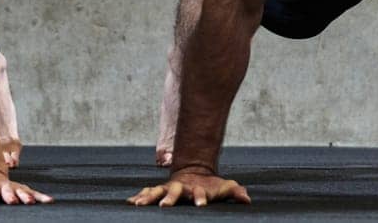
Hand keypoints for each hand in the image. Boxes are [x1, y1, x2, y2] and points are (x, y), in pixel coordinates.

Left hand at [0, 170, 53, 204]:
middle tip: (13, 202)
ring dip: (26, 197)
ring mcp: (15, 188)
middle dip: (11, 196)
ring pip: (22, 192)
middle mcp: (4, 186)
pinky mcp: (24, 190)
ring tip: (30, 202)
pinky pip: (34, 194)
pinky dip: (41, 197)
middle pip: (8, 191)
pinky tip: (50, 201)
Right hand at [127, 167, 250, 206]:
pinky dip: (139, 196)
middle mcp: (180, 187)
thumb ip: (234, 191)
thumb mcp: (223, 187)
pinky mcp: (159, 191)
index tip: (201, 205)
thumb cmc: (209, 185)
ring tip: (139, 205)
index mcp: (196, 189)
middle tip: (164, 206)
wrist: (193, 172)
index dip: (201, 198)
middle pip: (174, 192)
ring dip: (148, 197)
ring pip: (156, 191)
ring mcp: (168, 188)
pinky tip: (130, 202)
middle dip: (169, 198)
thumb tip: (247, 199)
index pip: (199, 194)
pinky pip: (147, 192)